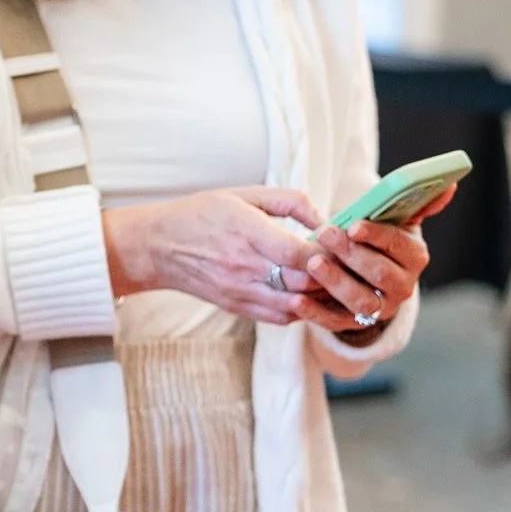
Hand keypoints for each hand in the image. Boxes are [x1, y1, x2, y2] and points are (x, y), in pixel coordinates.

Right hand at [102, 186, 333, 326]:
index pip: (297, 253)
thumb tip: (325, 218)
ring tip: (339, 285)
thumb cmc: (202, 214)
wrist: (158, 247)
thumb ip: (288, 201)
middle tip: (352, 267)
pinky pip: (281, 317)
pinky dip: (303, 310)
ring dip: (321, 297)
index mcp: (245, 231)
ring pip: (296, 306)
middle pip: (302, 283)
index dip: (328, 253)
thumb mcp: (243, 194)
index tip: (343, 245)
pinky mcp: (237, 307)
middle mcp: (243, 266)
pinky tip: (313, 297)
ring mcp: (240, 291)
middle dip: (332, 276)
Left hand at [302, 188, 450, 336]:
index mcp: (415, 257)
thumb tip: (449, 186)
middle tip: (325, 236)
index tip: (353, 226)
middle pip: (380, 274)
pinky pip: (335, 322)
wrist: (367, 274)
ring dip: (336, 282)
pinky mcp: (354, 324)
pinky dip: (315, 313)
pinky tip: (295, 300)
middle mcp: (403, 287)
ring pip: (361, 301)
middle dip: (351, 255)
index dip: (376, 236)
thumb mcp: (398, 220)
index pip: (398, 246)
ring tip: (312, 264)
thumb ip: (418, 203)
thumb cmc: (379, 239)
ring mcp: (380, 309)